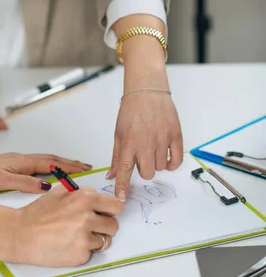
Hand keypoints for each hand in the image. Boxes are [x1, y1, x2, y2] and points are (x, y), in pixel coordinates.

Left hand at [0, 152, 92, 196]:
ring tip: (72, 167)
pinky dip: (48, 168)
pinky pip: (36, 166)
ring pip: (44, 162)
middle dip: (69, 162)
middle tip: (85, 166)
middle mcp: (20, 159)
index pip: (51, 163)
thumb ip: (24, 182)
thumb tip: (46, 186)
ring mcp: (16, 162)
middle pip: (51, 159)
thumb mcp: (0, 181)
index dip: (69, 166)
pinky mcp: (10, 167)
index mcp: (21, 161)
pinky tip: (49, 173)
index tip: (84, 168)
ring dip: (60, 164)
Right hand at [13, 186, 122, 266]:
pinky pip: (92, 252)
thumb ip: (81, 192)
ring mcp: (85, 237)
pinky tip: (69, 243)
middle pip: (114, 225)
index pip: (116, 205)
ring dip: (94, 238)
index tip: (108, 213)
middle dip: (105, 226)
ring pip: (105, 240)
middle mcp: (87, 216)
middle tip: (92, 226)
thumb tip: (96, 195)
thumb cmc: (38, 213)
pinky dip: (83, 250)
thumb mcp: (60, 192)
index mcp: (85, 198)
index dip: (111, 210)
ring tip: (76, 234)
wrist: (21, 234)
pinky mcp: (81, 255)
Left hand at [108, 36, 182, 201]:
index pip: (125, 171)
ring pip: (161, 168)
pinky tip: (166, 156)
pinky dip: (172, 163)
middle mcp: (146, 142)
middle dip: (144, 169)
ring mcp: (162, 139)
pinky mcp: (176, 135)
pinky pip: (176, 161)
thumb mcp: (118, 133)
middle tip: (142, 156)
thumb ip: (117, 157)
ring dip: (156, 163)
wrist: (147, 90)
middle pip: (147, 174)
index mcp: (129, 142)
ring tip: (153, 147)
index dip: (123, 187)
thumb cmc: (131, 110)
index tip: (122, 198)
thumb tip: (111, 177)